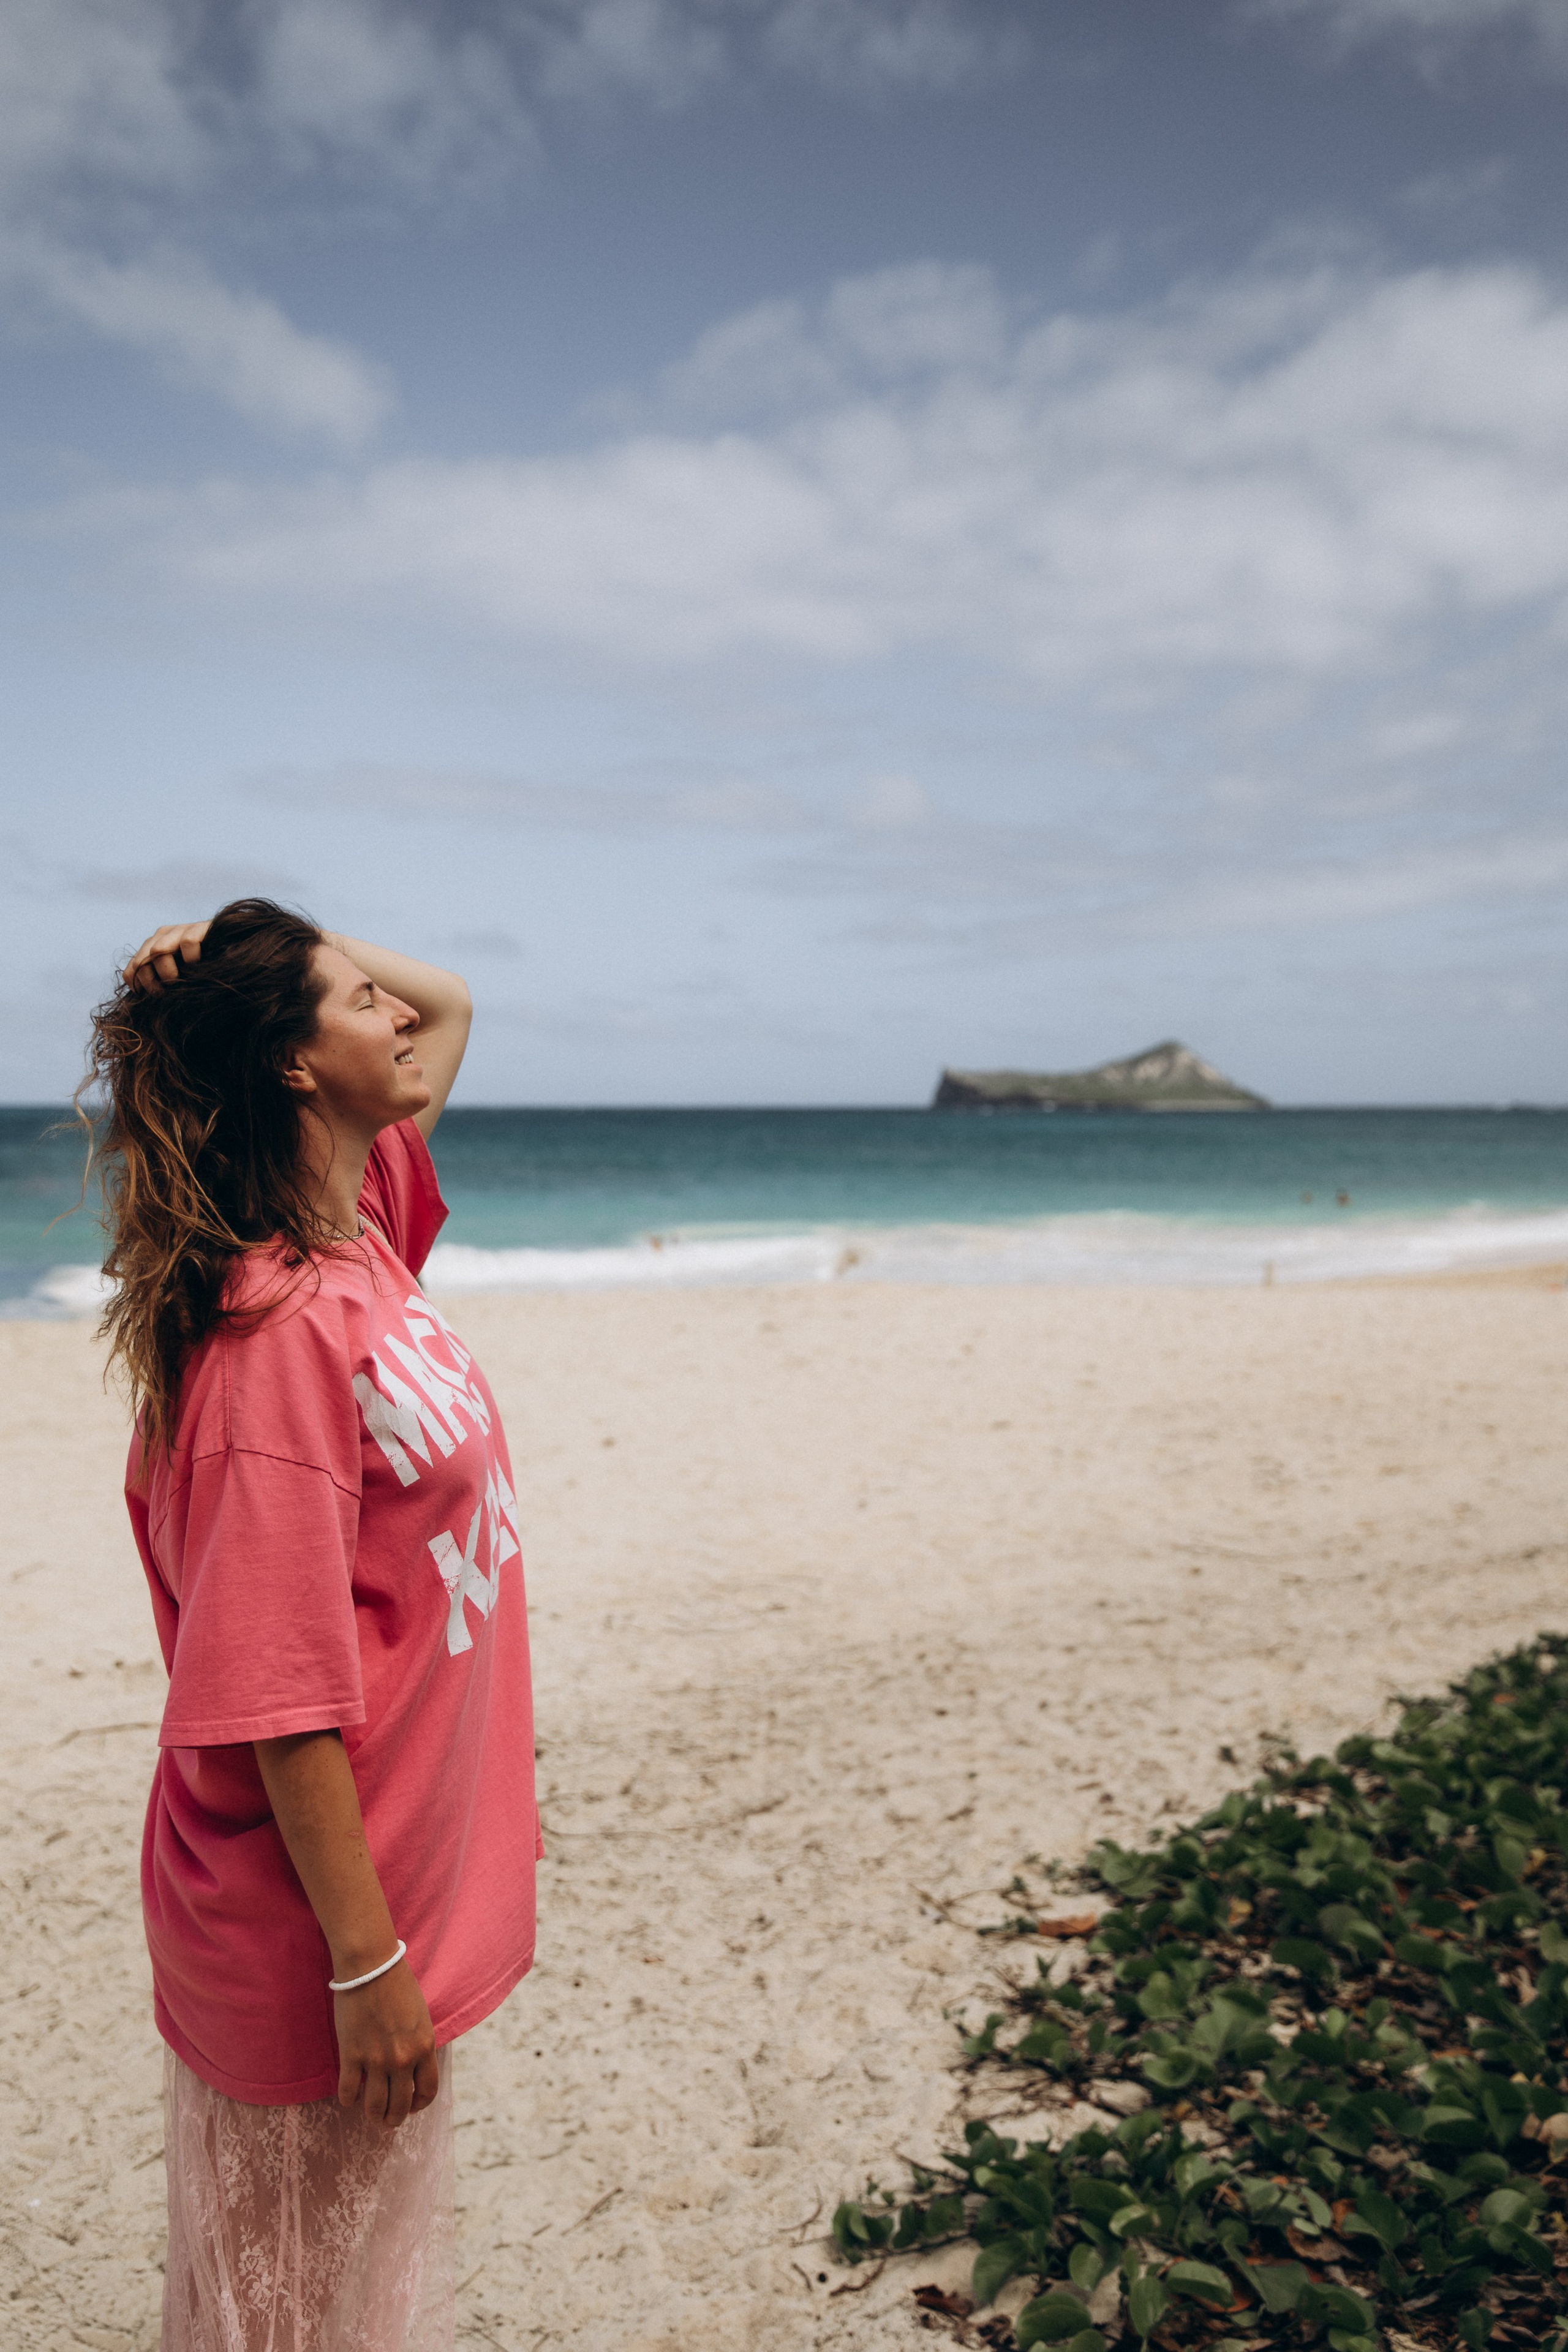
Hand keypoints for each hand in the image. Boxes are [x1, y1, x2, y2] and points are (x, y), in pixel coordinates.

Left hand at [123, 920, 209, 991]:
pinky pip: (187, 942)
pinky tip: (200, 965)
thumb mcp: (177, 976)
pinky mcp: (198, 928)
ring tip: (181, 982)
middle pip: (141, 961)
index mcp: (152, 947)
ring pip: (158, 951)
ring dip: (168, 973)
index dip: (139, 986)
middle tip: (166, 994)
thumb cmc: (202, 967)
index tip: (154, 999)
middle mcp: (161, 936)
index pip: (131, 968)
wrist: (231, 947)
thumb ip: (161, 982)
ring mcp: (178, 930)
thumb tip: (146, 999)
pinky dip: (192, 958)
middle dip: (152, 983)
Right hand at [333, 1958, 438, 2128]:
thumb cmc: (398, 1985)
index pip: (428, 2090)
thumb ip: (419, 2044)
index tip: (412, 2107)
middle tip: (389, 2120)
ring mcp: (376, 2060)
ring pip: (375, 2106)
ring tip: (372, 2115)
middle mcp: (403, 2059)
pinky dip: (349, 2099)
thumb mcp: (421, 2017)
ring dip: (374, 2116)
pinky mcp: (352, 2055)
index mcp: (424, 2047)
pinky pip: (349, 2091)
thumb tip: (414, 2067)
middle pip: (401, 2105)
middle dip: (395, 2118)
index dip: (420, 2105)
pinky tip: (350, 2096)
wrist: (372, 1966)